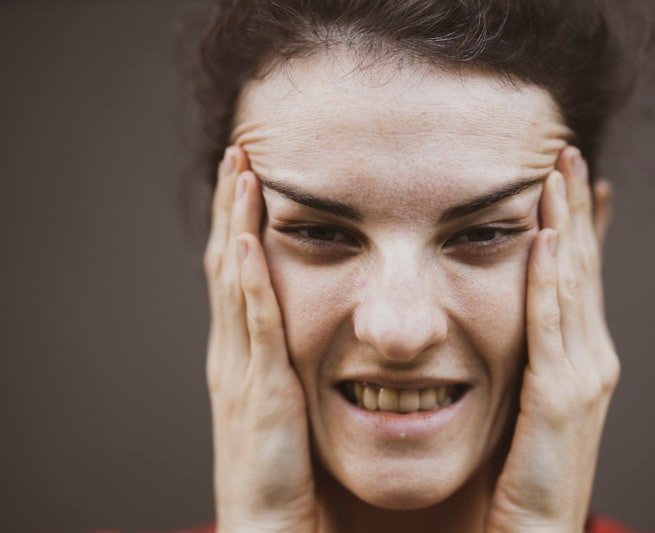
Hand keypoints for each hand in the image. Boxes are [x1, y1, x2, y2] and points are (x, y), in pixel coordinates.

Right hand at [204, 146, 316, 532]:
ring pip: (236, 282)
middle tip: (239, 153)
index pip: (236, 270)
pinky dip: (252, 283)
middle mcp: (232, 351)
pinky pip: (257, 328)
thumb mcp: (285, 400)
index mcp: (241, 351)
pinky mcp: (261, 393)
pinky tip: (253, 243)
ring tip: (242, 174)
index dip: (239, 221)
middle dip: (233, 206)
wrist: (268, 523)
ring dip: (239, 225)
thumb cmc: (286, 467)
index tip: (248, 175)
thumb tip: (317, 328)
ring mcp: (241, 369)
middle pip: (228, 261)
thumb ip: (292, 360)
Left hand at [485, 147, 620, 532]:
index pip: (579, 274)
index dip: (578, 222)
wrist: (535, 529)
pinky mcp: (562, 395)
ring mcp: (583, 374)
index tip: (569, 177)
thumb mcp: (525, 399)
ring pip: (572, 283)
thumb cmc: (520, 468)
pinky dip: (550, 279)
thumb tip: (503, 321)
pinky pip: (552, 324)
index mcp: (579, 355)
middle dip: (575, 207)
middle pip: (583, 265)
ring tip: (559, 173)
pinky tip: (546, 239)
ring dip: (566, 224)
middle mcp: (592, 356)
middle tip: (566, 152)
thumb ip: (522, 355)